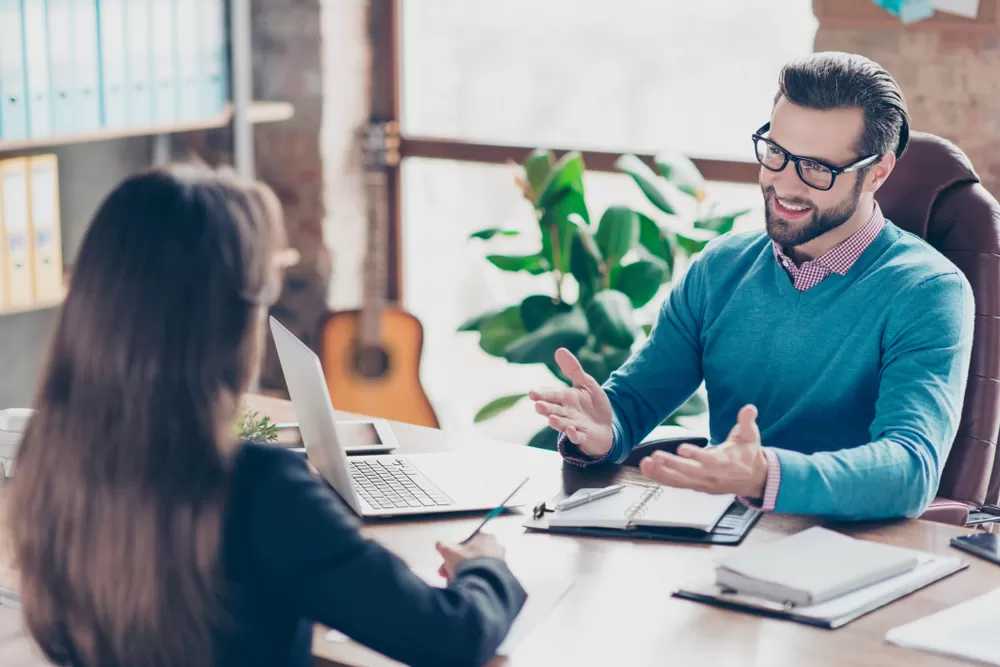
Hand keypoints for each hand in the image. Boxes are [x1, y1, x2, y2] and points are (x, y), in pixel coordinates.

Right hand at [435, 533, 505, 580]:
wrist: (483, 584)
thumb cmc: (466, 564)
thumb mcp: (448, 551)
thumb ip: (442, 545)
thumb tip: (440, 544)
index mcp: (485, 537)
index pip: (466, 542)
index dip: (453, 552)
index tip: (446, 561)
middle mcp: (496, 547)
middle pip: (470, 556)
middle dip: (456, 565)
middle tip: (446, 574)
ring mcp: (501, 562)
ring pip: (476, 568)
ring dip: (463, 574)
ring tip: (454, 582)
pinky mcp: (502, 576)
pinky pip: (484, 577)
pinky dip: (474, 581)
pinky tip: (465, 588)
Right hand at [529, 348, 613, 457]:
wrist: (604, 425)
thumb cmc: (591, 404)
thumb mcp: (585, 383)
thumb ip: (573, 369)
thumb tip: (559, 350)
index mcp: (565, 398)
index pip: (552, 395)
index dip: (542, 394)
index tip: (532, 393)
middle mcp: (566, 413)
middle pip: (554, 410)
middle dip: (546, 408)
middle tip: (537, 405)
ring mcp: (574, 425)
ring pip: (563, 424)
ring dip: (557, 422)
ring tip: (550, 419)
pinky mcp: (584, 436)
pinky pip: (578, 436)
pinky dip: (574, 435)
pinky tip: (571, 430)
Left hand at [639, 404, 767, 498]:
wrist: (754, 479)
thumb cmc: (748, 455)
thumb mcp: (751, 436)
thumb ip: (747, 422)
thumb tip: (749, 408)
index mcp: (724, 463)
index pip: (709, 460)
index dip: (695, 455)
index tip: (682, 449)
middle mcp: (711, 475)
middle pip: (689, 472)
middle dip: (671, 465)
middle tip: (656, 456)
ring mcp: (702, 483)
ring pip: (679, 480)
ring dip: (661, 472)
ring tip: (646, 464)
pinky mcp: (696, 486)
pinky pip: (676, 484)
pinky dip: (661, 478)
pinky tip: (647, 470)